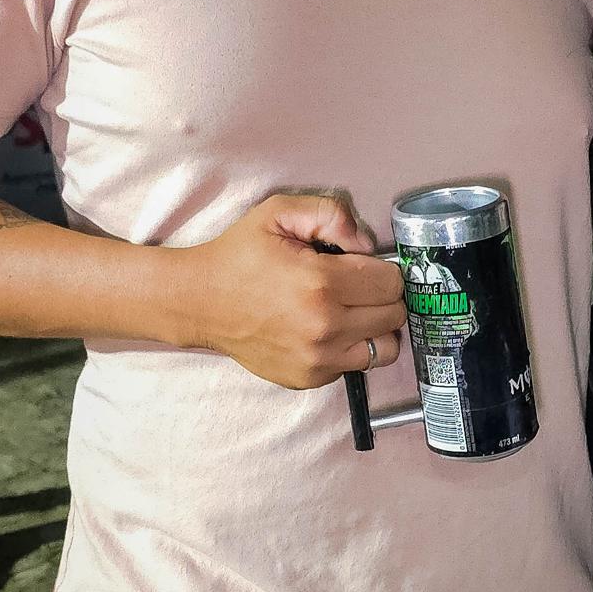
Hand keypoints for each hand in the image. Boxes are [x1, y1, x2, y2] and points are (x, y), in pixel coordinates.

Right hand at [179, 192, 405, 388]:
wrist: (198, 301)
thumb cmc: (238, 256)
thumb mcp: (279, 213)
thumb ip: (331, 214)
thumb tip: (366, 243)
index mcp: (321, 284)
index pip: (391, 283)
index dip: (382, 269)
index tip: (363, 266)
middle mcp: (324, 327)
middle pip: (394, 315)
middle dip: (381, 296)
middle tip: (357, 286)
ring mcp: (318, 359)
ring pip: (385, 348)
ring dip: (375, 327)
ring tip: (351, 310)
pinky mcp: (309, 378)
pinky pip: (355, 365)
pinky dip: (351, 347)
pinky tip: (327, 329)